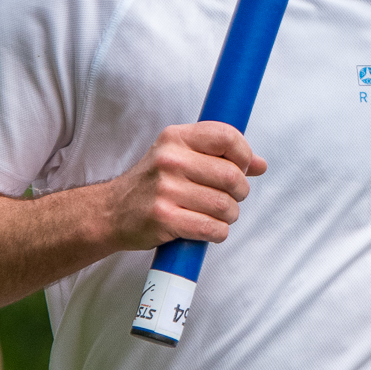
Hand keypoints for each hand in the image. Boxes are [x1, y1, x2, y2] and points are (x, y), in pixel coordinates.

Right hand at [104, 122, 265, 251]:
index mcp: (176, 137)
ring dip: (229, 216)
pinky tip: (207, 229)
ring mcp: (166, 189)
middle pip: (231, 176)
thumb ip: (219, 157)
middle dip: (239, 192)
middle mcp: (170, 159)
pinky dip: (217, 233)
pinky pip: (212, 228)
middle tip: (230, 198)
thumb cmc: (152, 184)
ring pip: (225, 206)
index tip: (243, 168)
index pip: (226, 136)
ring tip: (216, 215)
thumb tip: (260, 164)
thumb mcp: (180, 158)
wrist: (111, 212)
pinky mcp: (164, 217)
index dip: (244, 155)